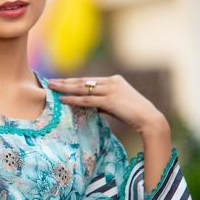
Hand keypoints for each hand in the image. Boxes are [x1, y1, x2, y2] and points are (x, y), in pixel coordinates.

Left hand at [47, 75, 167, 133]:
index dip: (73, 81)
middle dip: (65, 82)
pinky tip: (63, 99)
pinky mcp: (110, 100)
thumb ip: (103, 102)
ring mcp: (111, 90)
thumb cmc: (134, 114)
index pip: (89, 80)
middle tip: (50, 82)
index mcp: (114, 80)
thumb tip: (89, 105)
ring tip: (52, 88)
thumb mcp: (116, 104)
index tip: (61, 81)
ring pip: (83, 88)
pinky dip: (74, 99)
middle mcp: (112, 82)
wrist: (149, 119)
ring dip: (66, 88)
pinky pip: (88, 100)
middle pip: (83, 81)